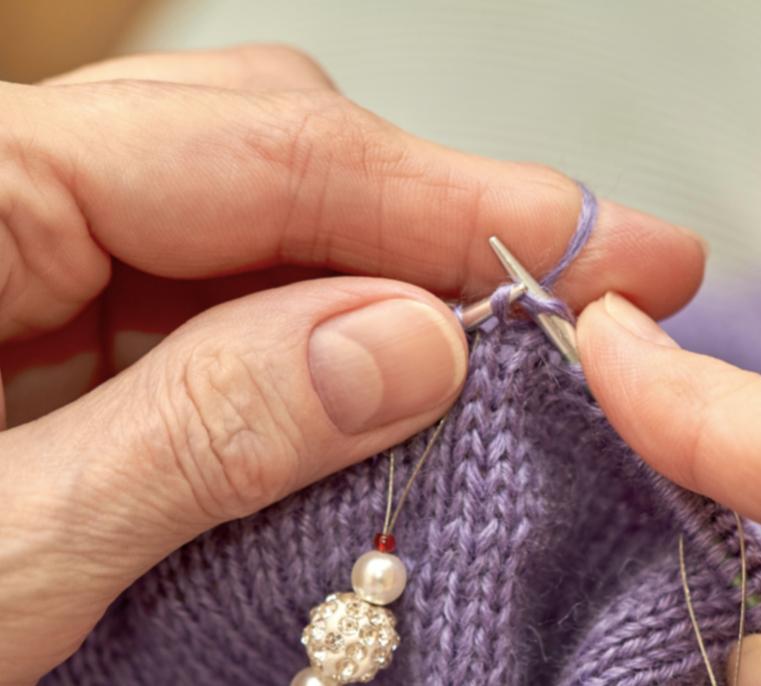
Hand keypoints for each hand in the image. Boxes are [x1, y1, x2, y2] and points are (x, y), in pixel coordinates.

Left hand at [0, 46, 705, 683]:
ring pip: (249, 201)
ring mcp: (13, 240)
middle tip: (586, 288)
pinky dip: (315, 325)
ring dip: (388, 270)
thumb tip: (412, 340)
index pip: (260, 150)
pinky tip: (382, 370)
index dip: (458, 199)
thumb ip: (198, 436)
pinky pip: (207, 280)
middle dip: (440, 218)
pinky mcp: (34, 309)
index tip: (610, 243)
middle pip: (267, 142)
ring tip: (504, 335)